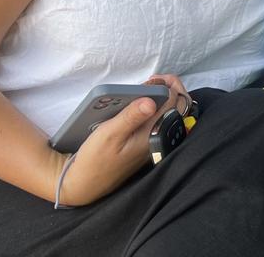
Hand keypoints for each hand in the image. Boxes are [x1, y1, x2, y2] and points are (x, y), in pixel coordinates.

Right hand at [54, 78, 187, 205]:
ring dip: (164, 98)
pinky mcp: (146, 144)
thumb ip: (130, 117)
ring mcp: (153, 142)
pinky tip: (141, 103)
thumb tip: (151, 101)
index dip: (167, 86)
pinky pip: (158, 122)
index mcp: (152, 135)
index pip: (173, 104)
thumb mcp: (109, 134)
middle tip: (154, 80)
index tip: (153, 79)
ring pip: (169, 115)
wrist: (86, 184)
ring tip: (149, 88)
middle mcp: (157, 139)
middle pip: (177, 108)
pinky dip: (155, 109)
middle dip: (171, 89)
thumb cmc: (95, 159)